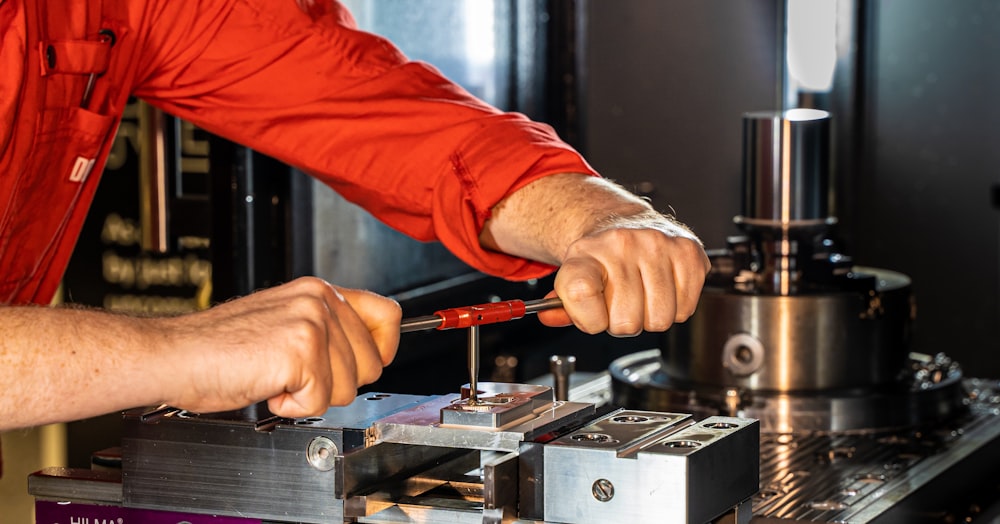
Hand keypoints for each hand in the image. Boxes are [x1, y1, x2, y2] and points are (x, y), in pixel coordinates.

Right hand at [152, 277, 400, 417]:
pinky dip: (291, 407)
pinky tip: (267, 386)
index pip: (387, 314)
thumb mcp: (283, 324)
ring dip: (311, 395)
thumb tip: (367, 353)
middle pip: (373, 363)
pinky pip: (319, 402)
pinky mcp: (300, 351)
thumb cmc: (218, 348)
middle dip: (337, 383)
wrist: (173, 355)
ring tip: (275, 377)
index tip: (368, 363)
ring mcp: (312, 323)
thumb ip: (325, 329)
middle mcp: (319, 300)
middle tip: (295, 375)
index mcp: (318, 291)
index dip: (384, 347)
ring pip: (349, 387)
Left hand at [480, 173, 709, 335]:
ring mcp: (657, 244)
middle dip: (623, 323)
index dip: (587, 319)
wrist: (627, 224)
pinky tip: (663, 290)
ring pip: (659, 319)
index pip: (579, 293)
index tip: (592, 317)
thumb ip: (562, 305)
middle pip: (626, 321)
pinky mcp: (688, 251)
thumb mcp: (572, 278)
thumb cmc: (601, 260)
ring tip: (642, 296)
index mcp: (585, 252)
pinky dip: (676, 309)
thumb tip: (550, 317)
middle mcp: (621, 243)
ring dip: (651, 318)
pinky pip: (685, 309)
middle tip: (621, 305)